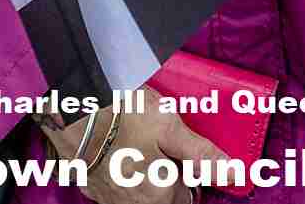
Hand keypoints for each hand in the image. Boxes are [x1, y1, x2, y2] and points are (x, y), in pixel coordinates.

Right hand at [47, 105, 220, 202]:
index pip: (188, 196)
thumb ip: (202, 154)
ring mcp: (110, 199)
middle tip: (163, 146)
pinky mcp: (90, 188)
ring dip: (145, 179)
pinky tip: (117, 153)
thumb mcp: (169, 126)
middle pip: (164, 199)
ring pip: (140, 197)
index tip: (183, 154)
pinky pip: (115, 191)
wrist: (70, 110)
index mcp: (160, 193)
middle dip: (168, 180)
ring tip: (140, 146)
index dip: (190, 173)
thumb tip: (235, 173)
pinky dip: (120, 177)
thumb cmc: (121, 114)